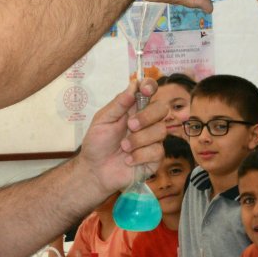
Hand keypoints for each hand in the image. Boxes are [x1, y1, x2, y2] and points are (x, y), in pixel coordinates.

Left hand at [76, 79, 168, 195]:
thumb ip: (118, 104)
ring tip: (124, 147)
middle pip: (162, 109)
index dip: (151, 86)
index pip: (150, 91)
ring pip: (160, 131)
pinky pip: (157, 151)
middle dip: (147, 116)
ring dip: (139, 139)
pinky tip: (128, 160)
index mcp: (134, 109)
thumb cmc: (97, 144)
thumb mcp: (102, 121)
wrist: (95, 170)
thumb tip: (133, 85)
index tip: (145, 89)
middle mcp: (147, 122)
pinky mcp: (155, 158)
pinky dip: (140, 155)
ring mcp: (153, 140)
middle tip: (130, 125)